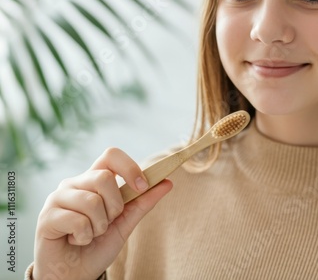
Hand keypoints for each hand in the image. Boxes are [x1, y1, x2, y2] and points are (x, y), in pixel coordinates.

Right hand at [33, 148, 171, 279]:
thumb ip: (143, 202)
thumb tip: (167, 182)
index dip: (130, 167)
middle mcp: (74, 183)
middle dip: (114, 207)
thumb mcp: (125, 223)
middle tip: (107, 223)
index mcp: (93, 180)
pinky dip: (84, 237)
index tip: (142, 187)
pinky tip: (76, 240)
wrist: (75, 274)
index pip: (111, 155)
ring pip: (92, 201)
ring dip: (99, 226)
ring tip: (90, 234)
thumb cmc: (97, 246)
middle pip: (104, 177)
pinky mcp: (46, 217)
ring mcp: (58, 198)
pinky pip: (77, 221)